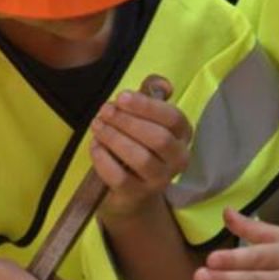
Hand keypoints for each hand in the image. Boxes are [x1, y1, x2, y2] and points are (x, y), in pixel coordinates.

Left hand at [90, 79, 189, 218]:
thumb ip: (152, 93)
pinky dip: (104, 159)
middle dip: (127, 121)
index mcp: (183, 135)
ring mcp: (159, 180)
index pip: (173, 118)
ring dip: (114, 138)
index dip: (147, 106)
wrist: (130, 191)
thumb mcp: (145, 116)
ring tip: (97, 126)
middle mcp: (177, 159)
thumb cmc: (138, 144)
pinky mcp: (136, 195)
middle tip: (105, 111)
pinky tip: (95, 146)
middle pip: (158, 138)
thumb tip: (163, 84)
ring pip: (140, 158)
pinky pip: (119, 176)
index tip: (121, 97)